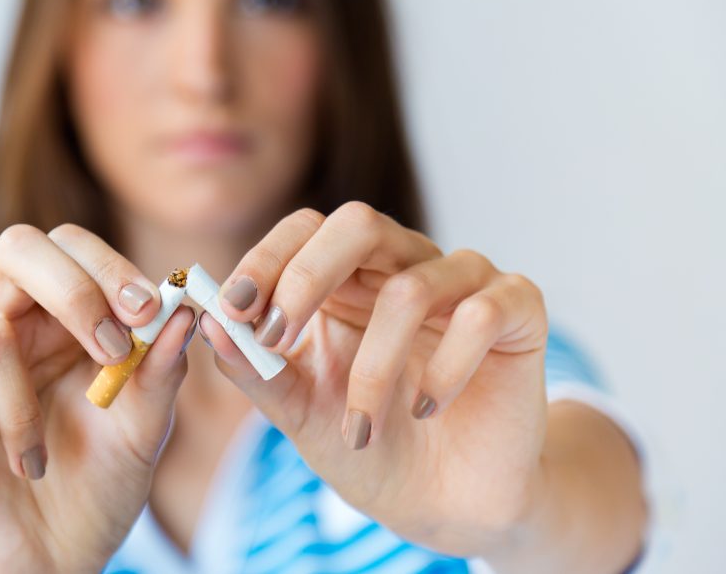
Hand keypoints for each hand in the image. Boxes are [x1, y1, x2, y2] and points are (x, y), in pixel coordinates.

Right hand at [0, 224, 196, 573]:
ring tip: (36, 460)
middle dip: (72, 290)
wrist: (43, 562)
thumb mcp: (143, 433)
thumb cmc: (95, 489)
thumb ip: (160, 372)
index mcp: (63, 321)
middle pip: (20, 248)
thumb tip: (185, 311)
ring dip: (25, 408)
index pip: (73, 248)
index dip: (108, 268)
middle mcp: (9, 326)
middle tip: (110, 349)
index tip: (147, 313)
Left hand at [200, 203, 548, 556]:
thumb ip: (255, 369)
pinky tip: (426, 409)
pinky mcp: (518, 310)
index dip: (265, 260)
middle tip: (276, 335)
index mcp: (347, 278)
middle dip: (305, 277)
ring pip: (411, 287)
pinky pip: (481, 313)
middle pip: (356, 223)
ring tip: (359, 430)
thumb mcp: (299, 411)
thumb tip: (209, 326)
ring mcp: (465, 282)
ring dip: (372, 368)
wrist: (445, 503)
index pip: (303, 230)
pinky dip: (444, 369)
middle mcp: (405, 264)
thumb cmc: (370, 445)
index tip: (232, 310)